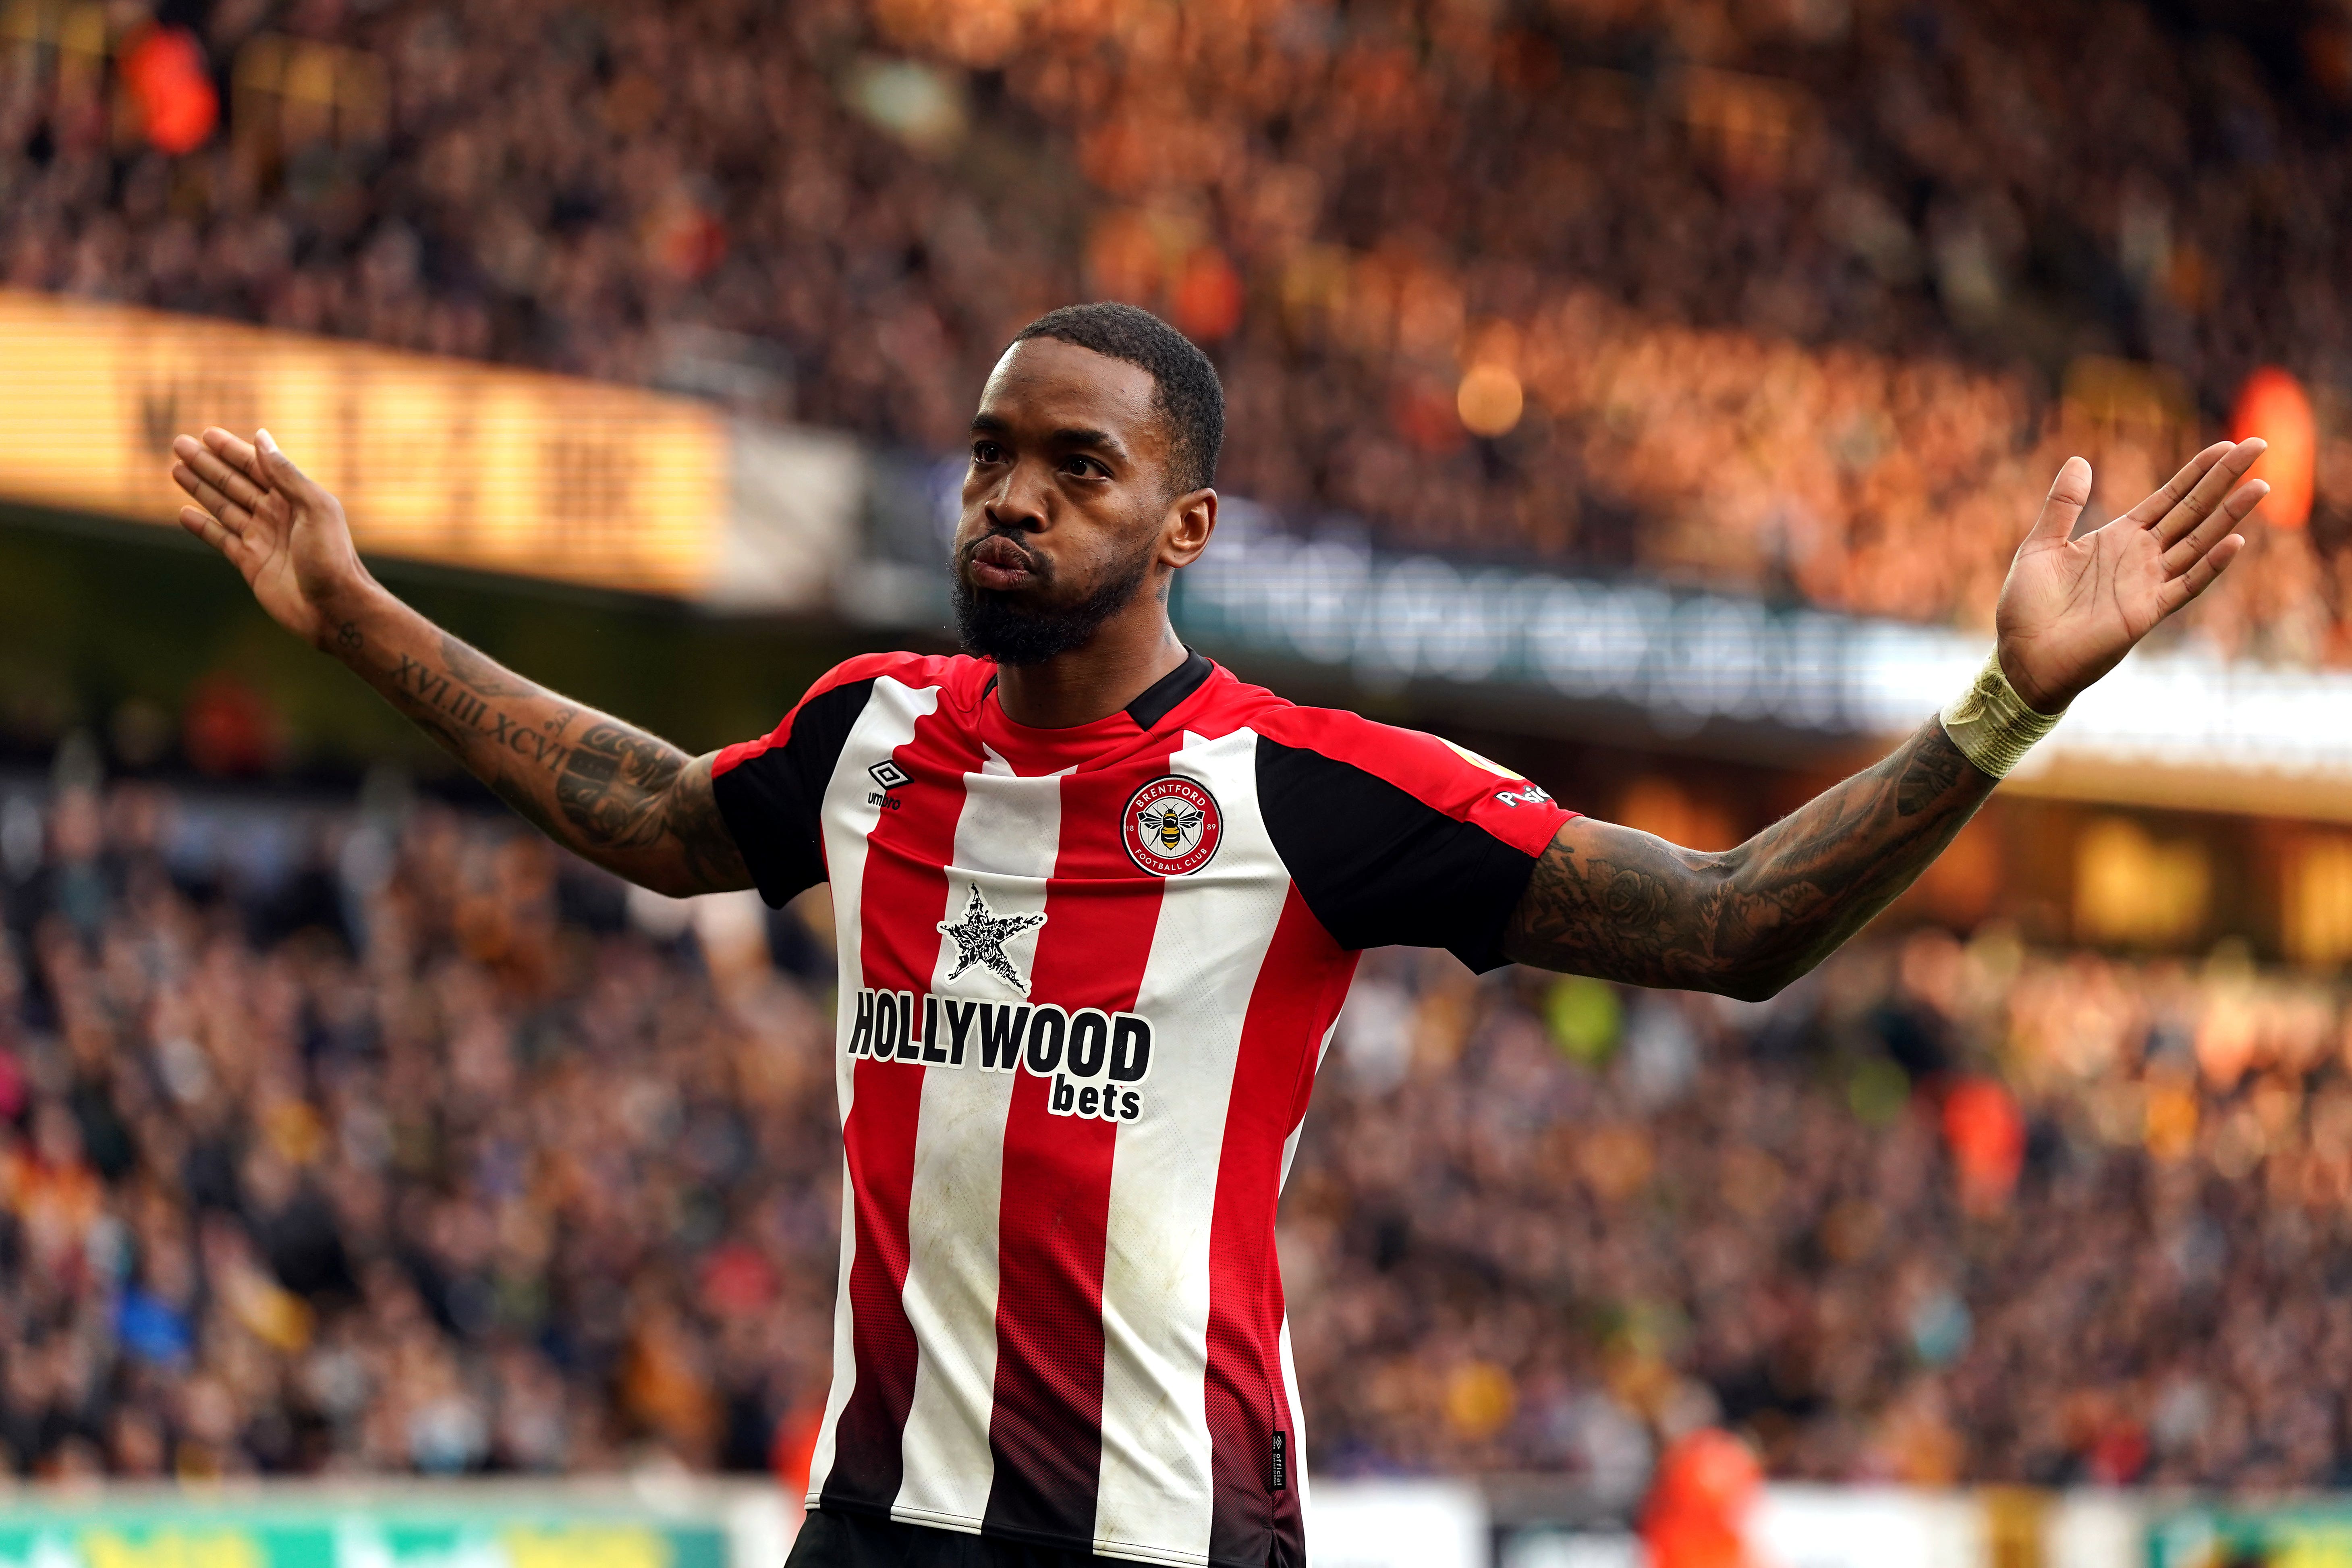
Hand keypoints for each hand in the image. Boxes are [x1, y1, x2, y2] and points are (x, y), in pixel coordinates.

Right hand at [171, 427, 374, 650]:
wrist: (334, 608)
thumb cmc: (332, 557)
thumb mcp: (315, 508)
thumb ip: (286, 474)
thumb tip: (261, 437)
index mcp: (295, 499)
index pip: (257, 467)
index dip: (231, 450)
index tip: (206, 434)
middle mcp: (277, 515)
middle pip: (235, 483)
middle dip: (207, 464)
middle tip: (179, 444)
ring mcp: (262, 539)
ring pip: (224, 507)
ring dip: (200, 488)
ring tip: (176, 469)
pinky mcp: (251, 563)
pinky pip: (221, 539)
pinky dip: (203, 527)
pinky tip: (185, 513)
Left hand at [1994, 438, 2267, 712]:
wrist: (2022, 656)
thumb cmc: (2027, 606)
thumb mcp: (2041, 545)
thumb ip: (2062, 505)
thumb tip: (2079, 460)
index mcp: (2119, 538)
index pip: (2169, 498)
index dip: (2197, 472)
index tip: (2226, 445)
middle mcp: (2141, 557)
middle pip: (2193, 511)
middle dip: (2224, 480)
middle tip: (2258, 445)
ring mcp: (2148, 584)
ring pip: (2199, 543)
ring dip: (2229, 516)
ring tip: (2259, 486)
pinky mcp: (2146, 612)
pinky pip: (2186, 586)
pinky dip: (2210, 565)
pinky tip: (2234, 542)